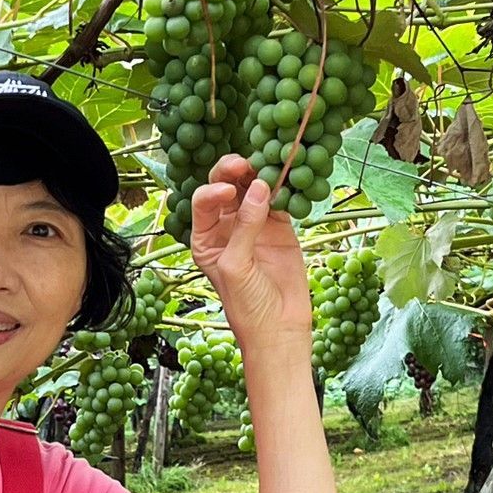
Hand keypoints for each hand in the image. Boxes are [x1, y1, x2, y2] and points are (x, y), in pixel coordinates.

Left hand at [190, 154, 311, 345]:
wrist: (279, 327)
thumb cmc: (246, 304)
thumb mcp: (236, 266)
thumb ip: (245, 227)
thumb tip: (260, 186)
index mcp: (205, 237)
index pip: (203, 202)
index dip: (213, 190)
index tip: (229, 191)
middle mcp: (227, 226)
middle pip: (226, 186)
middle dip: (232, 171)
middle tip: (245, 164)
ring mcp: (254, 224)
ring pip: (252, 188)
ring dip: (259, 173)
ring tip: (270, 165)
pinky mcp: (280, 226)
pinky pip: (280, 199)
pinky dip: (284, 187)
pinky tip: (289, 179)